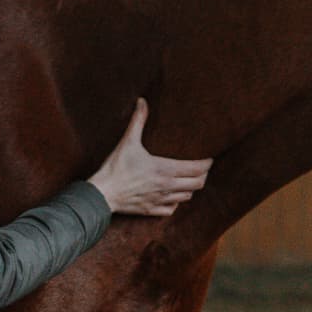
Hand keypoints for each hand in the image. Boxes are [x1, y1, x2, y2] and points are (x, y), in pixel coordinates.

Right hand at [88, 98, 211, 216]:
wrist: (102, 193)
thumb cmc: (115, 167)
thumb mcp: (128, 142)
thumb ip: (138, 121)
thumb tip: (142, 101)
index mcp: (165, 169)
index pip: (198, 169)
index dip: (207, 163)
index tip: (208, 158)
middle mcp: (167, 186)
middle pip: (198, 184)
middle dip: (203, 175)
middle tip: (201, 168)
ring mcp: (161, 200)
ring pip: (188, 197)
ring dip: (190, 188)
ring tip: (188, 179)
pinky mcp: (152, 211)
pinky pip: (172, 209)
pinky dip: (176, 202)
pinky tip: (171, 195)